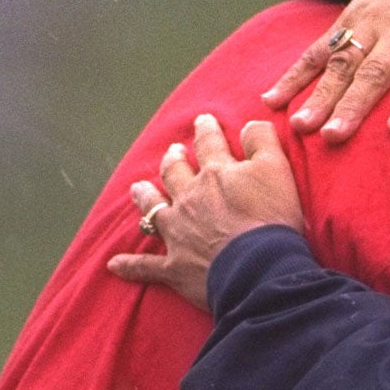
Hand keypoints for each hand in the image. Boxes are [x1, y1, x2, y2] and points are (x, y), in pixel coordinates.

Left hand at [107, 115, 303, 310]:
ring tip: (137, 188)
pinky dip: (130, 265)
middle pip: (174, 173)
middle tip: (173, 151)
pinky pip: (146, 266)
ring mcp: (178, 232)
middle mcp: (190, 198)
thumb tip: (248, 125)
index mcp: (215, 174)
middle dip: (173, 160)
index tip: (203, 120)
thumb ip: (261, 141)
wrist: (259, 268)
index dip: (207, 130)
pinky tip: (114, 264)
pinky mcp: (174, 266)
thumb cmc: (270, 218)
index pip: (209, 144)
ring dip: (145, 198)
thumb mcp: (276, 168)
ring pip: (153, 210)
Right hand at [262, 0, 389, 143]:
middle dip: (353, 105)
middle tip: (335, 136)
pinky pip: (316, 49)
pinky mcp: (344, 21)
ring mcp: (368, 24)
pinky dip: (292, 73)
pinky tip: (273, 98)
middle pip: (375, 72)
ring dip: (319, 94)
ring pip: (342, 63)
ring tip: (302, 125)